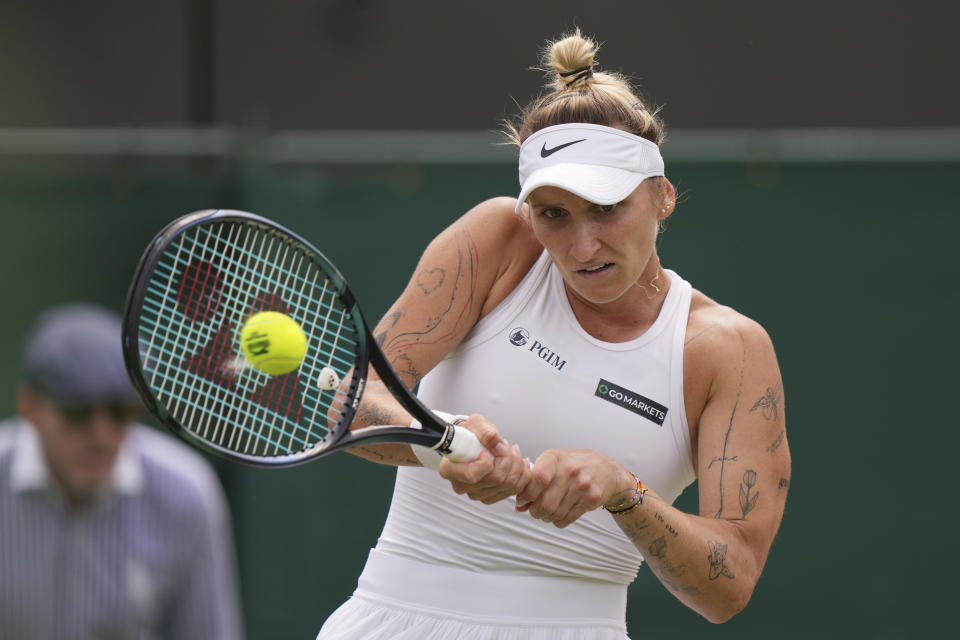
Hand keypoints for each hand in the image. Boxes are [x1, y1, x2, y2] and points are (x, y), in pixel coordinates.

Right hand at [437, 414, 531, 503]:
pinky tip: (518, 463)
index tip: (487, 450)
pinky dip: (521, 475)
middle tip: (506, 446)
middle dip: (508, 459)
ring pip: (508, 485)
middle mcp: (462, 485)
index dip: (486, 462)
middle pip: (495, 479)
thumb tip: (496, 442)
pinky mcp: (490, 496)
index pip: (472, 475)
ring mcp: (476, 493)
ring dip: (517, 466)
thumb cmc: (470, 434)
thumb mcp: (475, 424)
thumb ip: (485, 432)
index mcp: (450, 469)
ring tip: (513, 452)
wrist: (472, 442)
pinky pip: (514, 489)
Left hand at [515, 449, 631, 527]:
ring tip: (547, 513)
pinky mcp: (592, 498)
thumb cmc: (574, 464)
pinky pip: (568, 518)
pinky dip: (559, 521)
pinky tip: (559, 515)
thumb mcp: (552, 463)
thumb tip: (519, 504)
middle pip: (545, 503)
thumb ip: (534, 481)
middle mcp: (569, 470)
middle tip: (535, 510)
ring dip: (547, 518)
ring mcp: (582, 485)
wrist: (606, 468)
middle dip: (535, 511)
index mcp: (555, 458)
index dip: (526, 494)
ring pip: (556, 513)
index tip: (522, 500)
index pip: (537, 479)